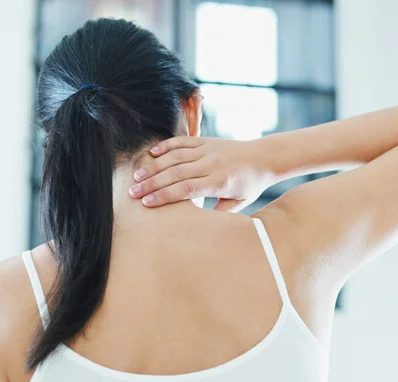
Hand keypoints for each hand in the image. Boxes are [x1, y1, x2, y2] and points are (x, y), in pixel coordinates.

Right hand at [128, 136, 270, 211]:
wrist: (265, 157)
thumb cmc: (251, 184)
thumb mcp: (239, 203)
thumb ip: (219, 213)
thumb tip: (198, 225)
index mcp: (220, 182)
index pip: (186, 189)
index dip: (165, 196)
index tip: (147, 203)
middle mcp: (212, 164)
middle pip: (176, 173)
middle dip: (152, 183)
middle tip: (133, 192)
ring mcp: (208, 150)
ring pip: (176, 156)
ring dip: (154, 165)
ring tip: (137, 176)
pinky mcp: (206, 140)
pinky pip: (182, 142)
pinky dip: (166, 146)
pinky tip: (151, 153)